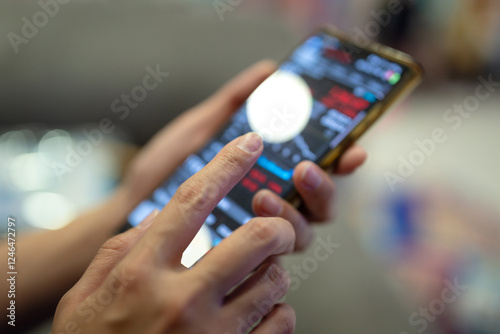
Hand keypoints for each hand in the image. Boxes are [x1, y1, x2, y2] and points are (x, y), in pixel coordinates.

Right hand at [53, 133, 296, 333]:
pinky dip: (277, 313)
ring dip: (273, 274)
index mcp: (142, 271)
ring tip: (256, 278)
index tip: (250, 144)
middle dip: (276, 227)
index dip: (227, 164)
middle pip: (256, 239)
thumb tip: (158, 218)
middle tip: (273, 228)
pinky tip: (256, 315)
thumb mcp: (85, 294)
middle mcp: (181, 298)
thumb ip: (120, 248)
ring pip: (275, 282)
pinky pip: (281, 324)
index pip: (192, 200)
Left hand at [121, 60, 366, 251]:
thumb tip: (270, 70)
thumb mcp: (199, 129)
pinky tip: (252, 223)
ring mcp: (256, 235)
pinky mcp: (239, 261)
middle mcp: (272, 207)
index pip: (317, 170)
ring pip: (302, 233)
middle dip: (321, 188)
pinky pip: (271, 261)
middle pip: (319, 205)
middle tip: (303, 169)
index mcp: (269, 175)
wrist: (127, 210)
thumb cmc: (163, 170)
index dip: (341, 162)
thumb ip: (234, 104)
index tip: (353, 152)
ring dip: (293, 213)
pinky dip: (270, 243)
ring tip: (265, 194)